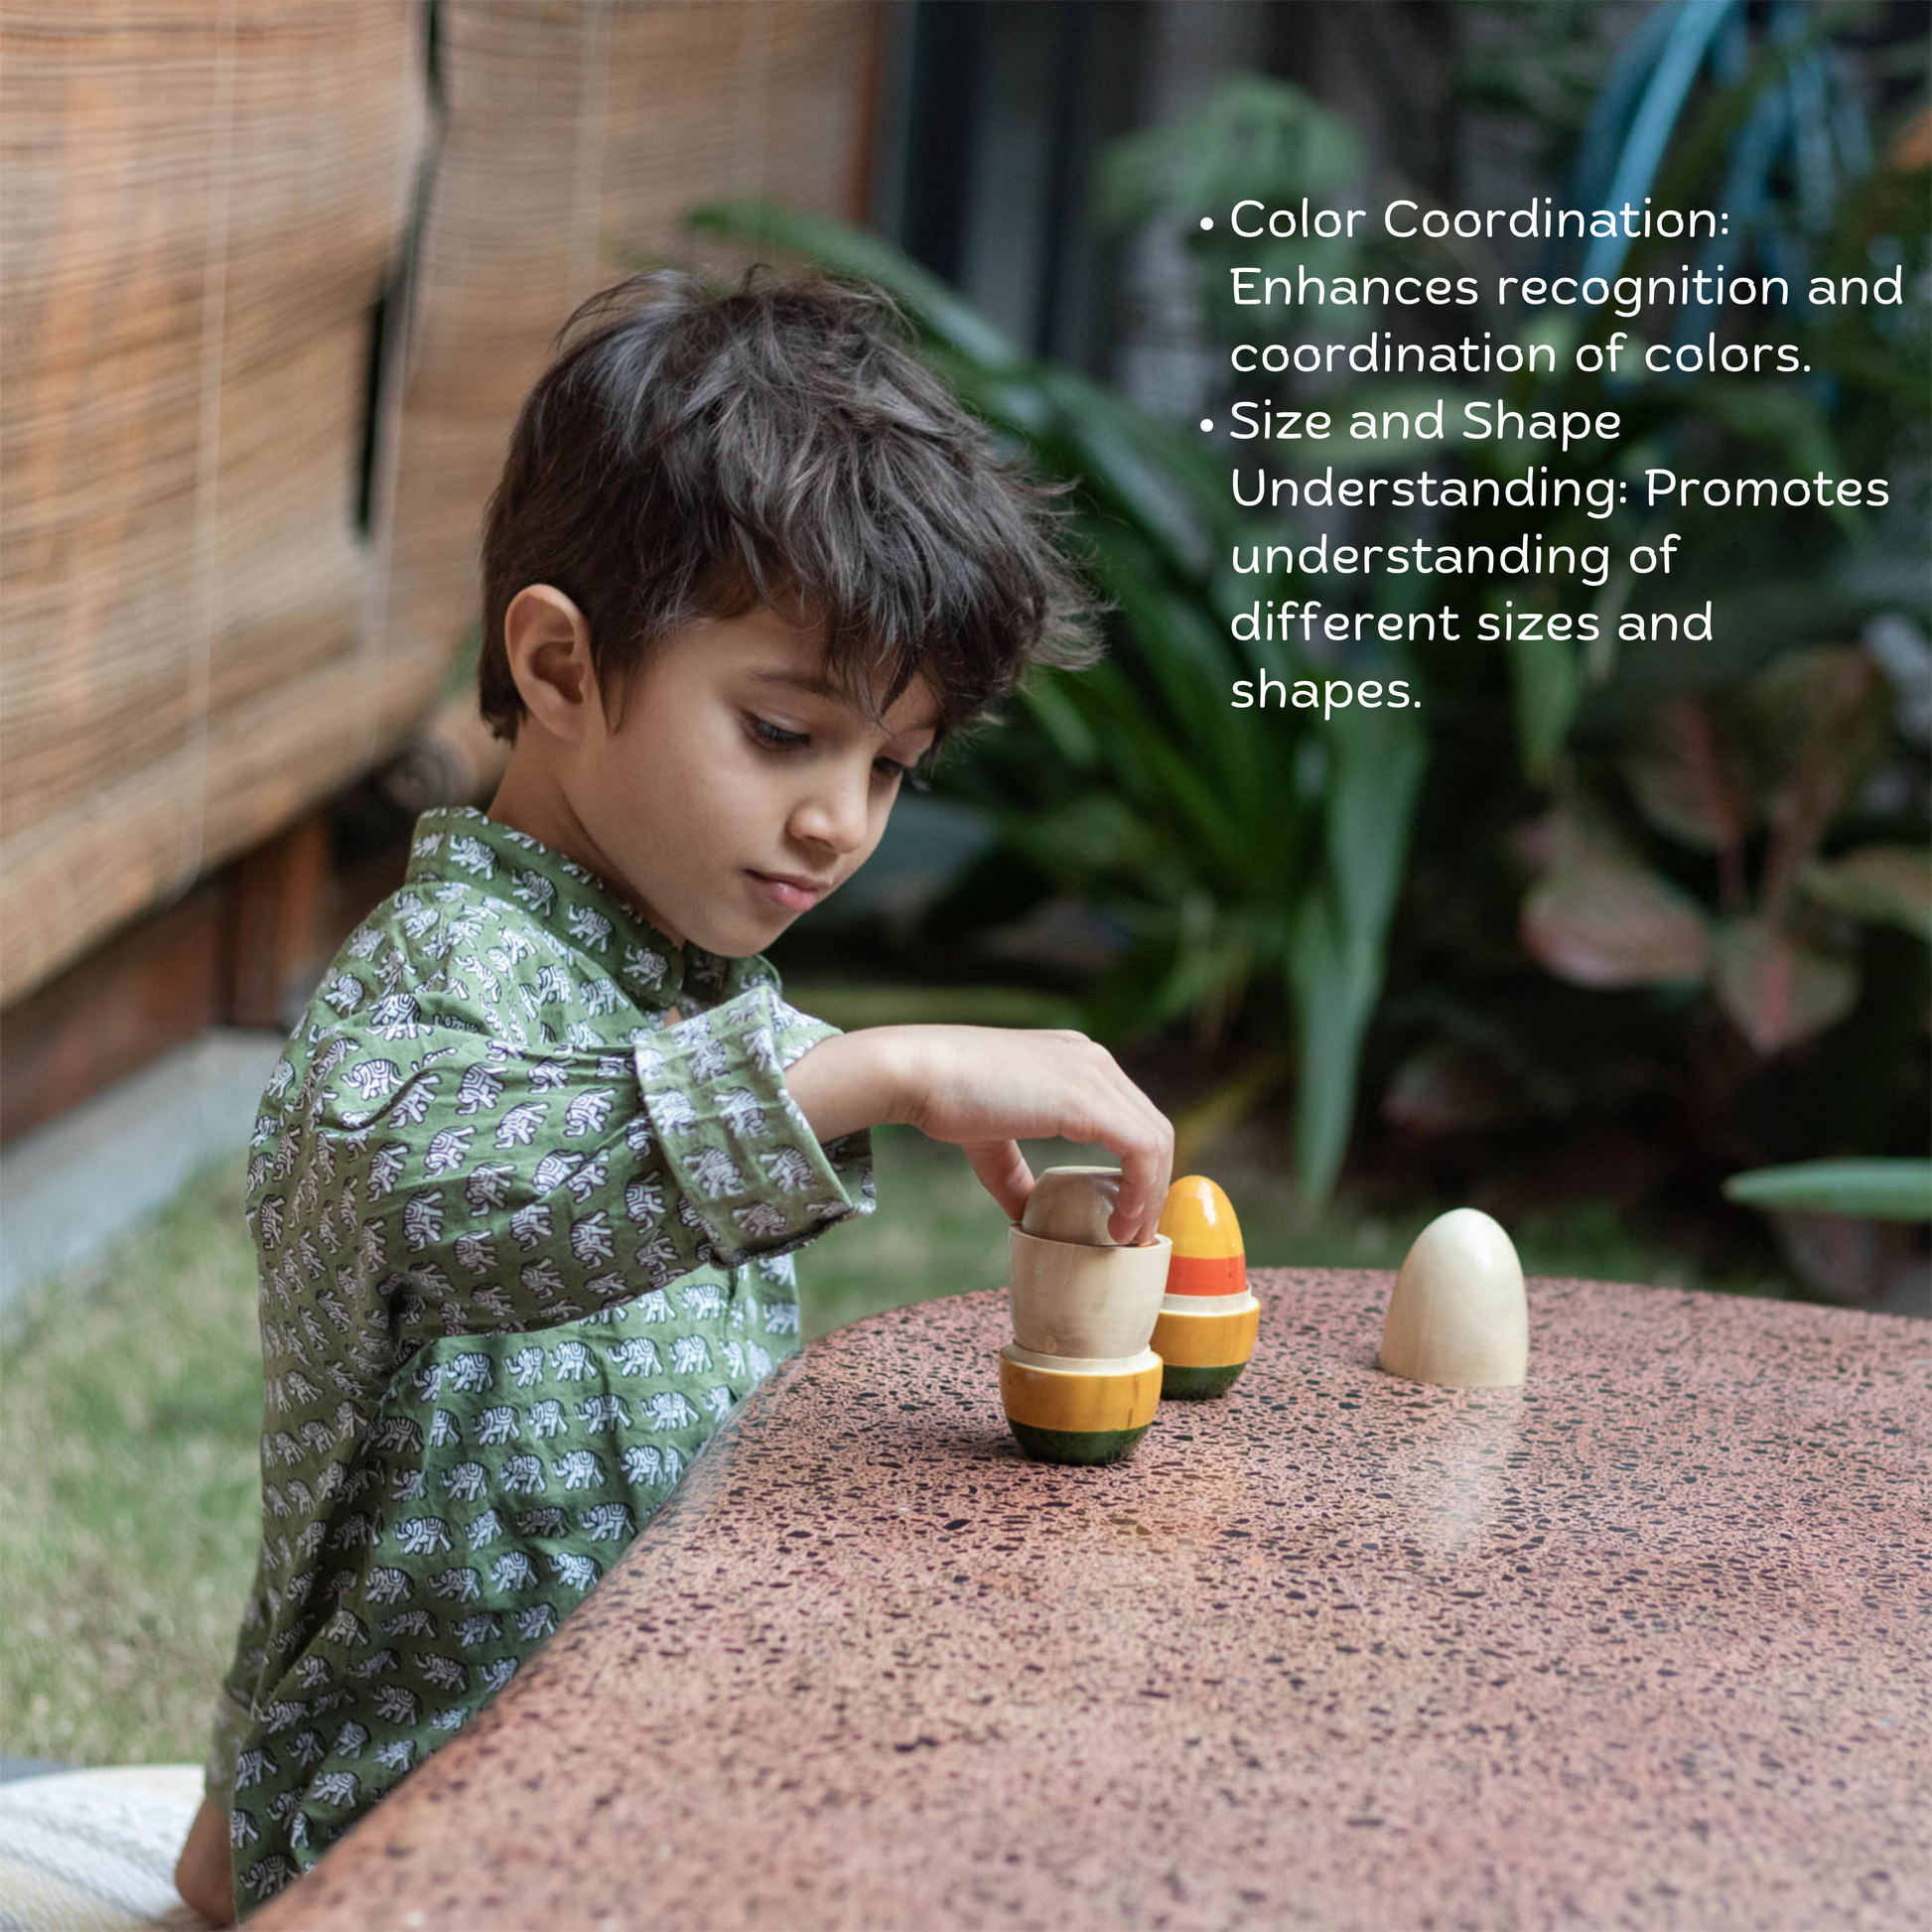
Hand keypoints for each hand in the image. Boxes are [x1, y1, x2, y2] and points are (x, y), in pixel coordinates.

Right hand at [847, 1025, 1172, 1243]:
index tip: (1125, 1211)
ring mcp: (1095, 1075)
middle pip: (1153, 1127)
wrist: (918, 1073)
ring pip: (1157, 1140)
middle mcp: (1094, 1060)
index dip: (1138, 1167)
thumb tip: (1025, 1213)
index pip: (1131, 1114)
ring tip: (1129, 1237)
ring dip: (1151, 1195)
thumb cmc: (944, 1097)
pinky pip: (1142, 1150)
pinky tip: (1122, 1223)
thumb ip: (1014, 1173)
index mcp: (1077, 1060)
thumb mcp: (990, 1139)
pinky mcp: (1088, 1100)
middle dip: (1153, 1185)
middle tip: (1135, 1233)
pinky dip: (1141, 1191)